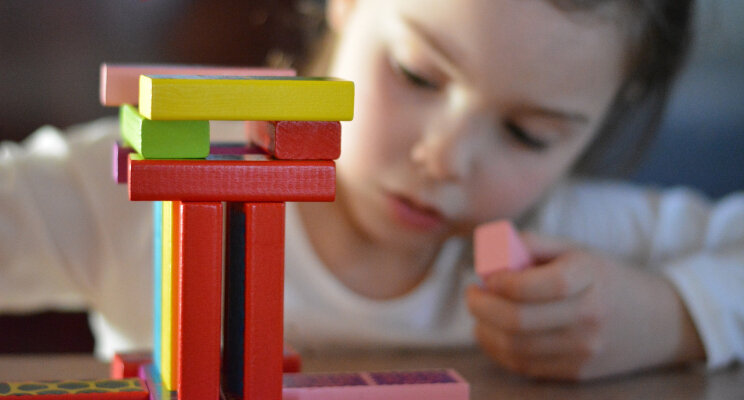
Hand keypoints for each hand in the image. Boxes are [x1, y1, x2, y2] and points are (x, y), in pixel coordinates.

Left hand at [466, 232, 704, 380]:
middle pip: (518, 321)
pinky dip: (498, 350)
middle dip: (482, 307)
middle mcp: (589, 317)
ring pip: (516, 347)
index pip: (537, 286)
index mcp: (590, 277)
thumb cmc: (605, 278)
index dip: (502, 282)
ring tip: (479, 313)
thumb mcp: (576, 250)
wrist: (659, 321)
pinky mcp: (577, 373)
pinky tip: (492, 333)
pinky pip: (525, 366)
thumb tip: (488, 255)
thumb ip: (532, 245)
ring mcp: (584, 350)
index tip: (486, 277)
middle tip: (472, 294)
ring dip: (485, 330)